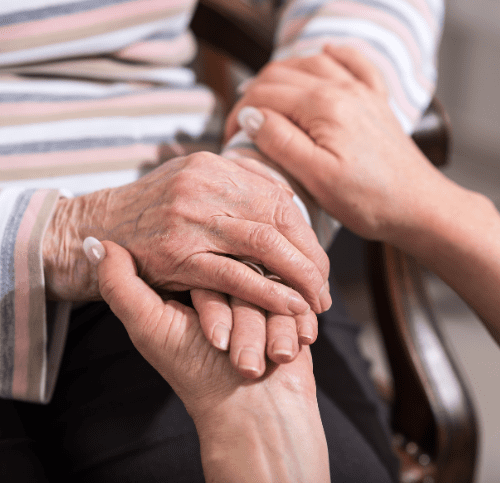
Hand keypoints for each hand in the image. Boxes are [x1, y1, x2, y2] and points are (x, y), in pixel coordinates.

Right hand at [43, 151, 329, 316]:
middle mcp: (204, 184)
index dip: (305, 233)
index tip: (319, 260)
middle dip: (309, 257)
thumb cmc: (153, 210)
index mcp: (213, 166)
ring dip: (297, 276)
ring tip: (316, 302)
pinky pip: (233, 273)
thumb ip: (237, 186)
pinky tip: (290, 308)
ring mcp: (190, 217)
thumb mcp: (193, 182)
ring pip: (262, 244)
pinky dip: (266, 292)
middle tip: (325, 288)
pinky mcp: (178, 253)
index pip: (278, 197)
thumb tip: (285, 200)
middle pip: (277, 219)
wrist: (99, 225)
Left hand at [94, 240, 329, 481]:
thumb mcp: (150, 328)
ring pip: (270, 290)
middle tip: (234, 360)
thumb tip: (97, 243)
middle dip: (243, 327)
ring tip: (255, 366)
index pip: (207, 267)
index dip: (212, 309)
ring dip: (264, 335)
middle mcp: (227, 285)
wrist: (254, 411)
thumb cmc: (198, 374)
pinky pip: (296, 300)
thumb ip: (120, 284)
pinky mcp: (289, 305)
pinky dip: (286, 334)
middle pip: (243, 278)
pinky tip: (281, 354)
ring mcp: (261, 295)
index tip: (213, 344)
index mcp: (193, 284)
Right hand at [226, 45, 449, 243]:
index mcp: (323, 107)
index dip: (238, 114)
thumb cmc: (369, 200)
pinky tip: (326, 52)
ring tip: (265, 94)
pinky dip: (335, 54)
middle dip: (253, 95)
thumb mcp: (316, 178)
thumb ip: (280, 141)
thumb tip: (251, 115)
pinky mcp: (375, 102)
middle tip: (241, 124)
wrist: (418, 207)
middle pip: (282, 75)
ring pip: (311, 62)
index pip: (264, 96)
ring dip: (282, 73)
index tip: (229, 137)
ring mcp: (361, 92)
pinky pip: (355, 62)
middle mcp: (342, 89)